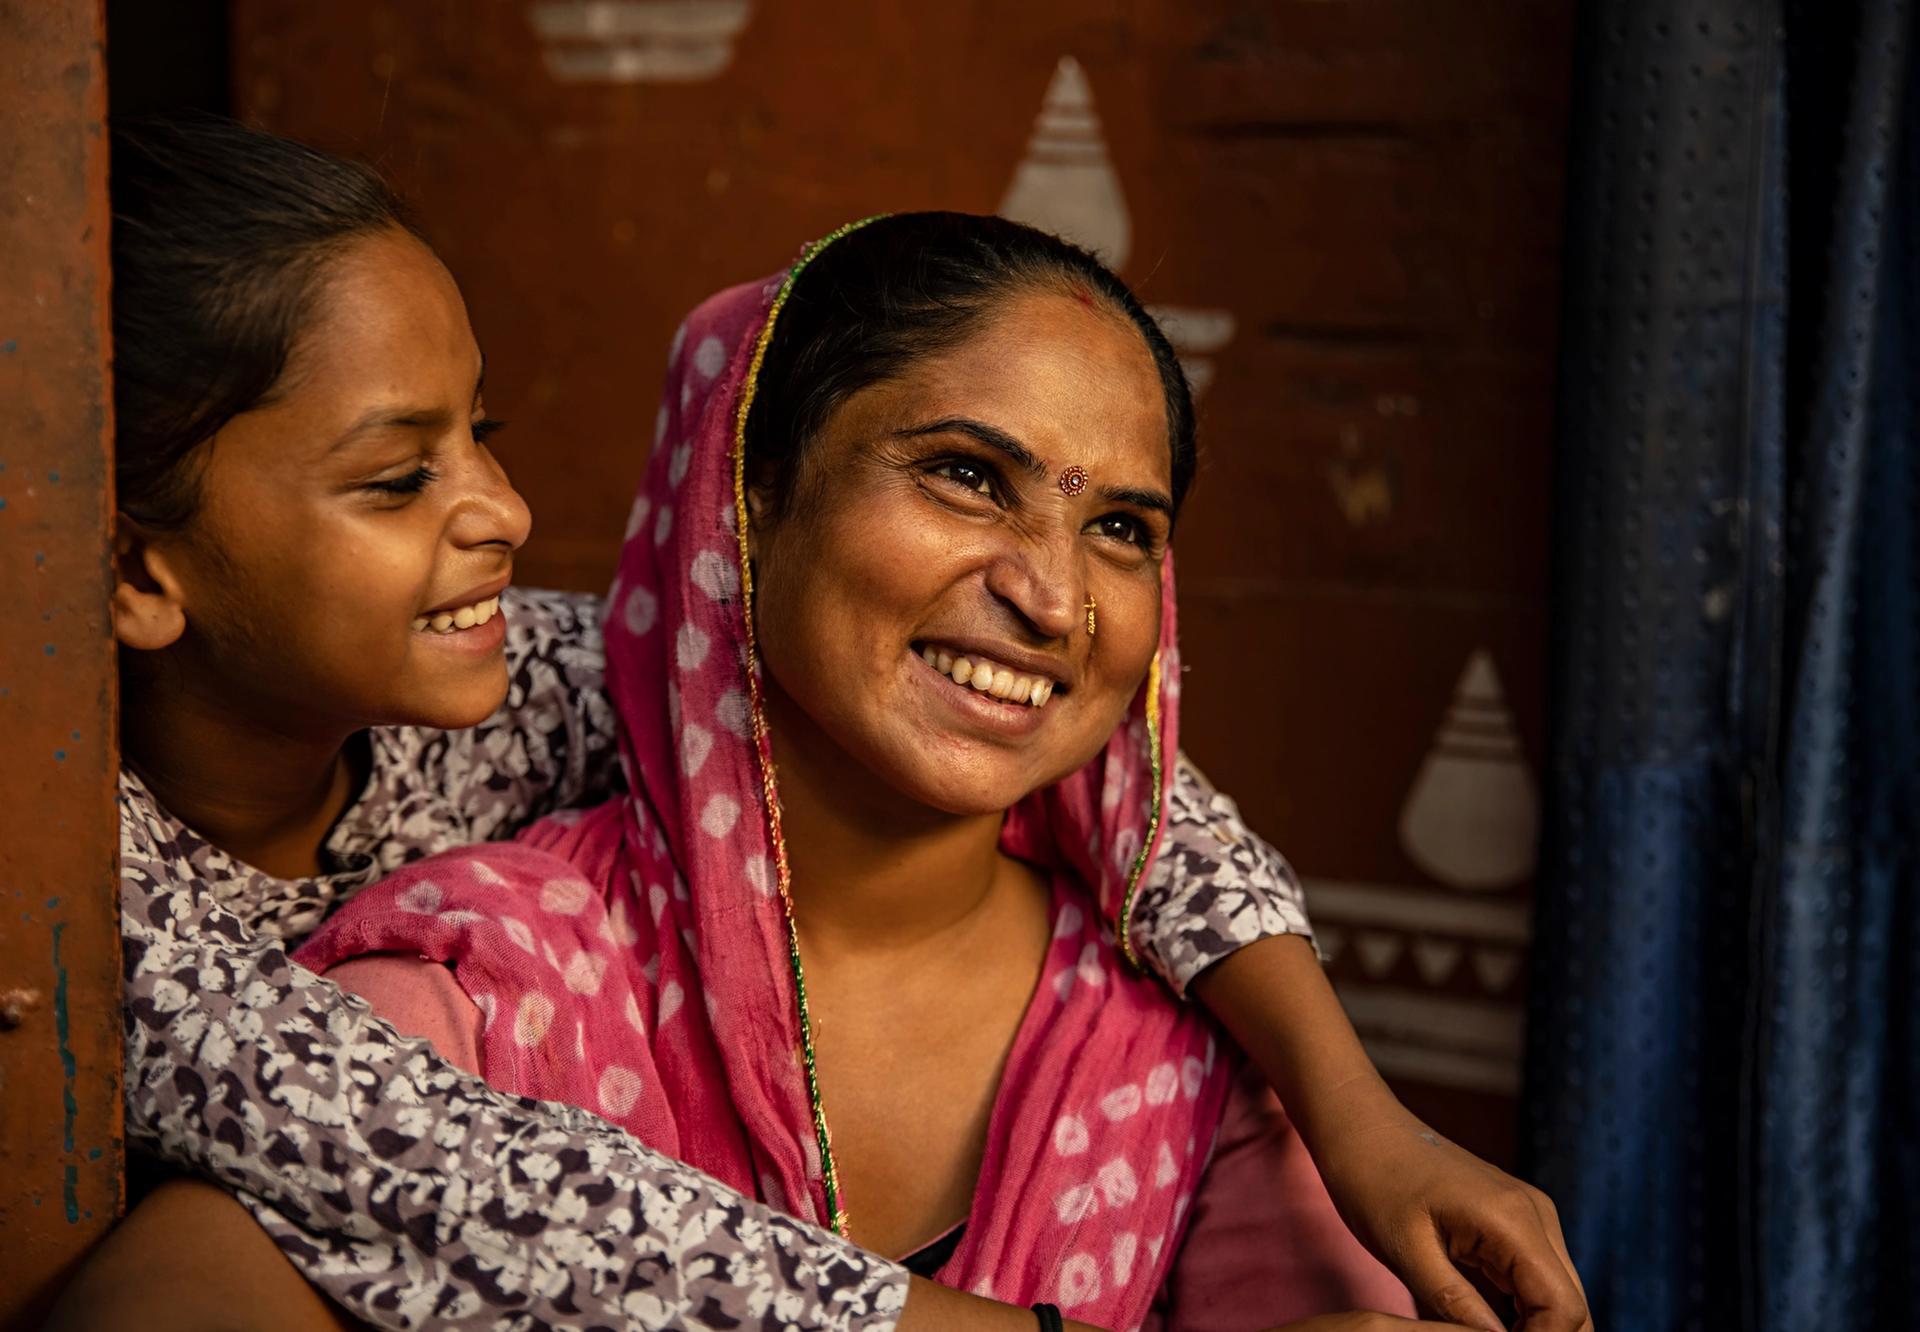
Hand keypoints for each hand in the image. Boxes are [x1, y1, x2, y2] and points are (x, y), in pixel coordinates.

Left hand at [1189, 938, 1589, 1331]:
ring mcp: (1529, 1214)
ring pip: (1558, 1293)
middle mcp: (1535, 1215)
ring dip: (1534, 1325)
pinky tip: (1490, 1326)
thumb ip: (1458, 1307)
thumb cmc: (1373, 1181)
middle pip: (1572, 1304)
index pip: (1563, 1308)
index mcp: (1514, 1221)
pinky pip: (1534, 1276)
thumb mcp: (1408, 1253)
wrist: (1359, 1127)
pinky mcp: (1513, 1219)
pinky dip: (1523, 1309)